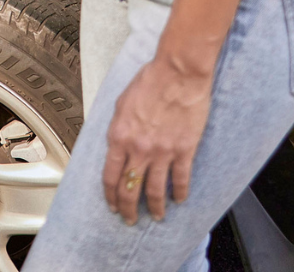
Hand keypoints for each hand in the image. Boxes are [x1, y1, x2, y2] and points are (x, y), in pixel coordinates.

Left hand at [100, 55, 213, 223]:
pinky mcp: (184, 150)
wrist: (177, 73)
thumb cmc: (149, 81)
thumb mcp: (121, 104)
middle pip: (130, 189)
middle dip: (128, 209)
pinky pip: (181, 178)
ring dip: (155, 208)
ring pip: (155, 190)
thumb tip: (116, 144)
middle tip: (129, 219)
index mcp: (119, 136)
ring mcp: (162, 152)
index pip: (110, 176)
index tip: (112, 205)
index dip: (110, 195)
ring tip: (156, 216)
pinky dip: (180, 192)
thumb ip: (118, 128)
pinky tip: (180, 200)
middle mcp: (139, 149)